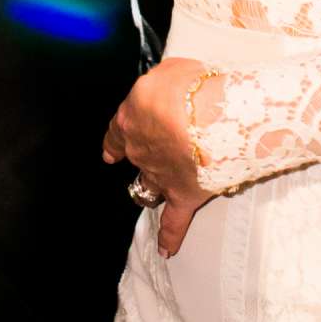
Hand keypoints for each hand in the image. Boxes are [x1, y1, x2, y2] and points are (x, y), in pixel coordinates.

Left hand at [103, 57, 218, 259]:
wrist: (210, 115)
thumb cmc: (191, 88)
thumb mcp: (169, 72)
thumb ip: (160, 85)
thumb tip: (162, 91)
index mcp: (132, 119)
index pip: (118, 131)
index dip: (115, 140)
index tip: (110, 150)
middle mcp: (140, 150)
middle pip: (136, 159)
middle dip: (143, 158)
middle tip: (157, 155)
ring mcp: (160, 176)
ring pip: (148, 186)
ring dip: (150, 189)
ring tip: (153, 194)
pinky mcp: (183, 196)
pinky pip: (173, 222)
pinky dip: (169, 236)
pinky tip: (166, 249)